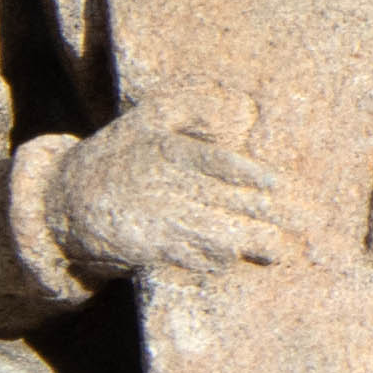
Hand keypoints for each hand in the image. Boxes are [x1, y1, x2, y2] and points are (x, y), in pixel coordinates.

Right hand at [49, 115, 303, 280]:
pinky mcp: (150, 251)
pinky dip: (215, 262)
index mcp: (169, 152)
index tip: (279, 184)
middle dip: (269, 214)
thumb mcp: (148, 117)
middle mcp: (167, 188)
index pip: (219, 162)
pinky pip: (190, 259)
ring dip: (250, 244)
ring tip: (279, 249)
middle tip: (305, 223)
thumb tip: (235, 113)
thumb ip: (191, 110)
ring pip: (216, 236)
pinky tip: (236, 261)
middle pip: (228, 202)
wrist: (66, 202)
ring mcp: (159, 222)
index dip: (253, 175)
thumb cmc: (120, 155)